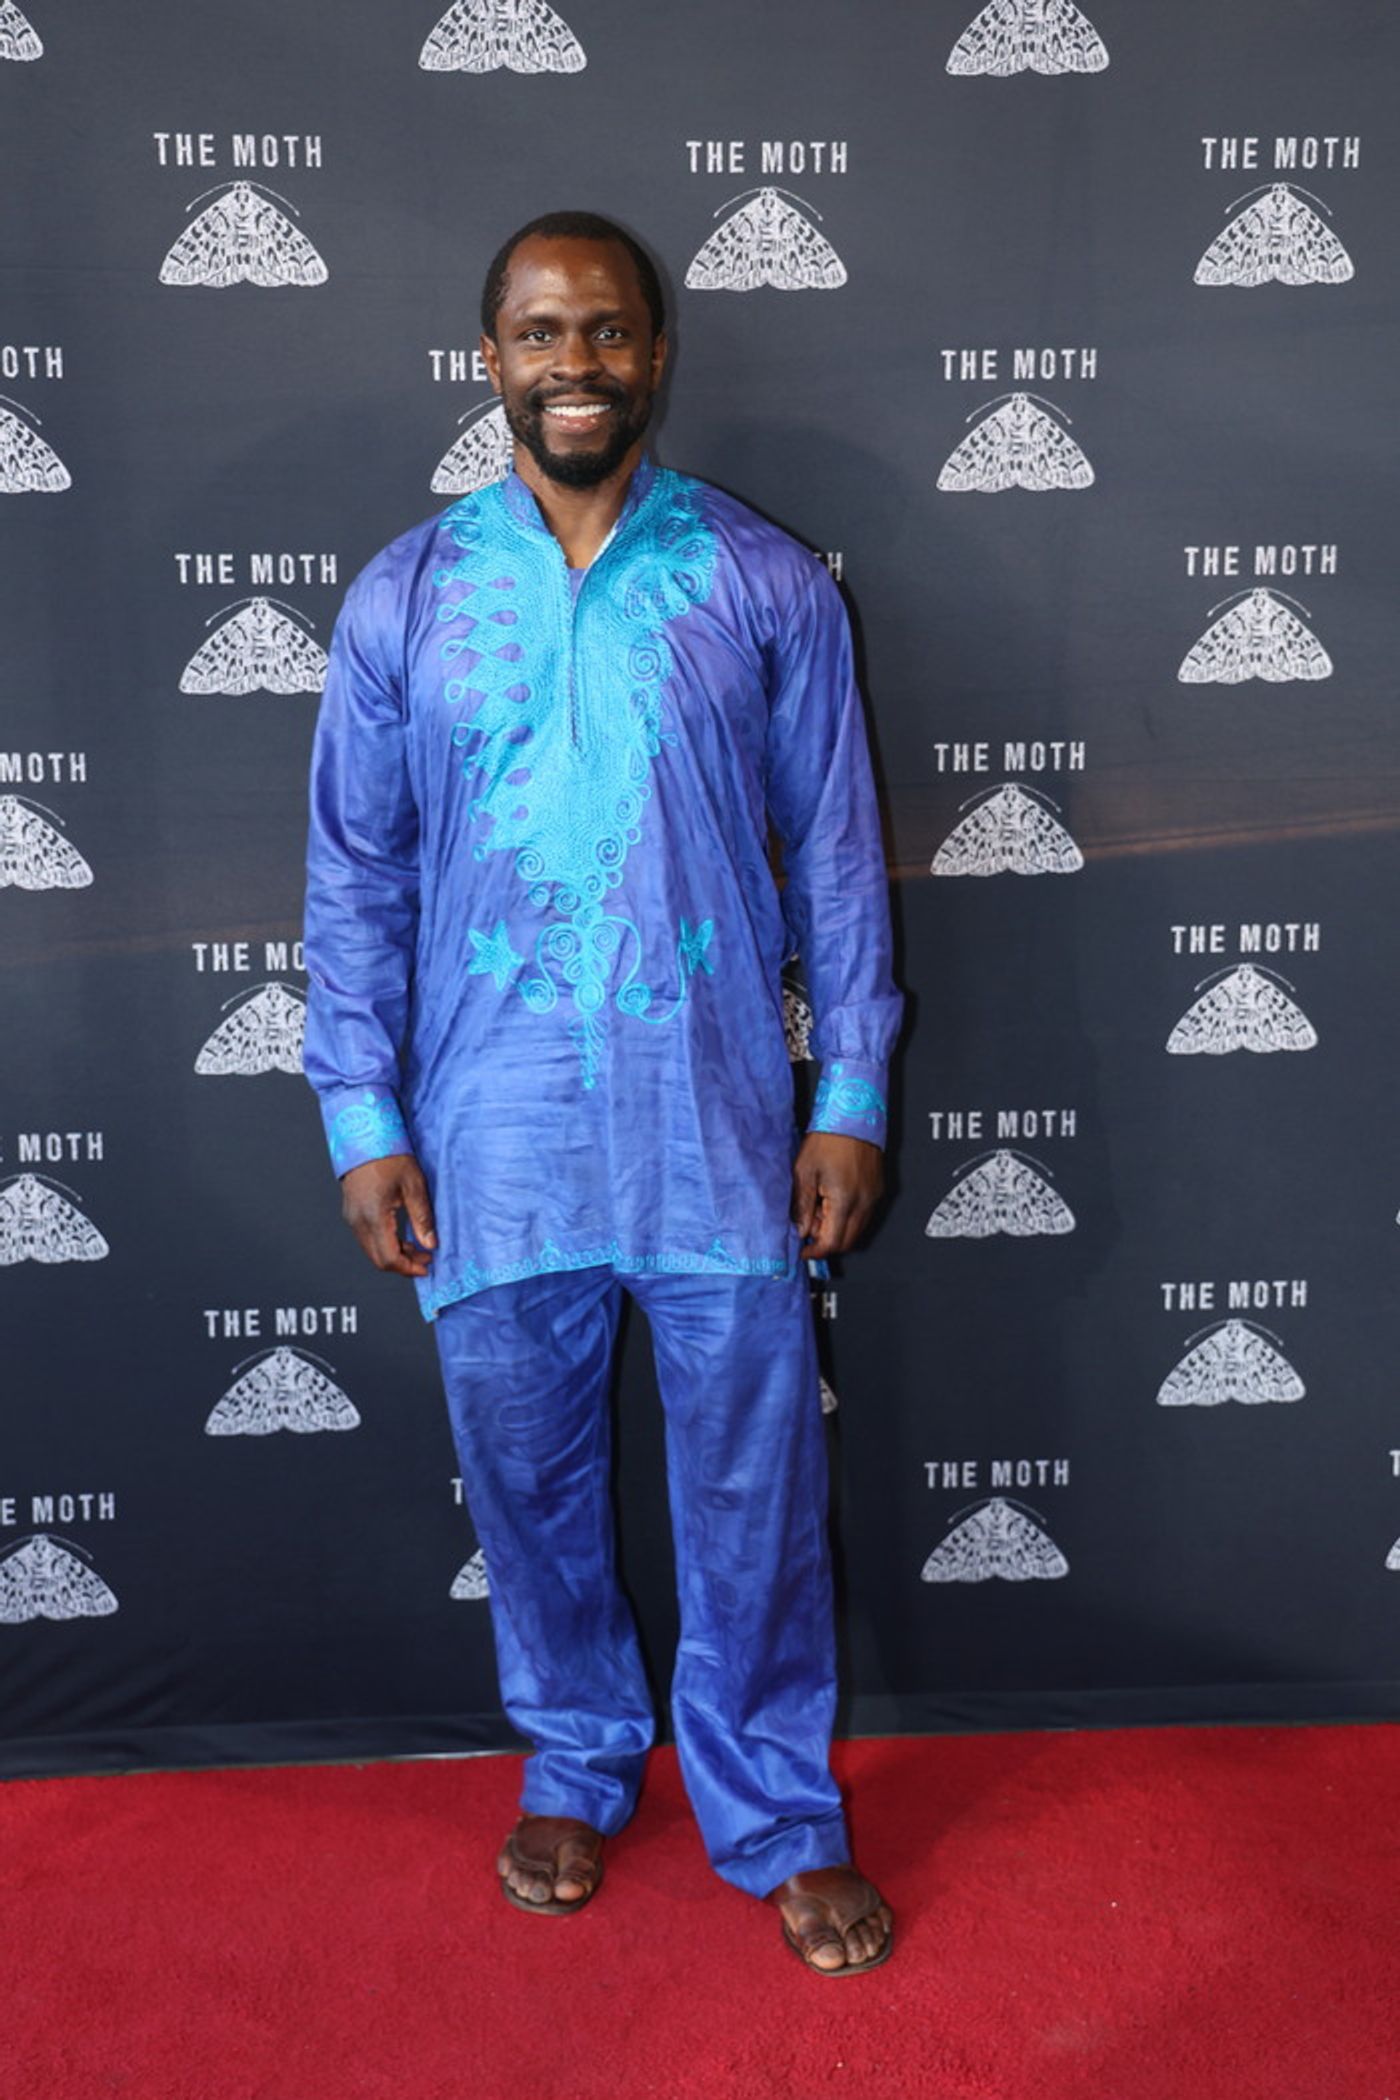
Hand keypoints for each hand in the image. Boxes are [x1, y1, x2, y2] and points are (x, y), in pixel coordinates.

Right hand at [340, 1154, 436, 1277]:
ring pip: (372, 1250)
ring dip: (394, 1254)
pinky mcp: (351, 1213)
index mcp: (374, 1216)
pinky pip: (367, 1238)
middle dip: (403, 1264)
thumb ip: (422, 1219)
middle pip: (378, 1259)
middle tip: (425, 1258)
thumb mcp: (414, 1186)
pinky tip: (402, 1236)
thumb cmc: (389, 1156)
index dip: (408, 1268)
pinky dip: (385, 1243)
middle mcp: (358, 1221)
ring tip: (417, 1247)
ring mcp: (351, 1218)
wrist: (365, 1137)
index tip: (426, 1266)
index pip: (388, 1258)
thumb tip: (431, 1244)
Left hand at [790, 1132, 882, 1261]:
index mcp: (845, 1201)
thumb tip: (801, 1229)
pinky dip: (848, 1217)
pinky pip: (864, 1215)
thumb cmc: (828, 1139)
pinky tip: (833, 1199)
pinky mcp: (878, 1189)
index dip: (815, 1251)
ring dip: (838, 1229)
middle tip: (808, 1225)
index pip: (832, 1243)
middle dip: (826, 1241)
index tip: (803, 1249)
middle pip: (847, 1242)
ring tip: (820, 1206)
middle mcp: (864, 1203)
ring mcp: (874, 1197)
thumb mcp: (804, 1172)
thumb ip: (802, 1206)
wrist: (853, 1115)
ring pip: (857, 1230)